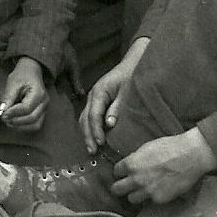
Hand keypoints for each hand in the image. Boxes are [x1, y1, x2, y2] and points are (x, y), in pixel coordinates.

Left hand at [0, 58, 48, 132]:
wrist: (31, 71)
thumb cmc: (22, 75)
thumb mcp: (13, 82)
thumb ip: (8, 97)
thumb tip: (1, 112)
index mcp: (38, 93)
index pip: (26, 108)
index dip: (13, 113)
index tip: (2, 115)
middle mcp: (44, 102)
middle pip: (32, 118)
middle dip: (16, 121)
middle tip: (4, 119)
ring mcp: (45, 109)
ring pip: (35, 125)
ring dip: (20, 126)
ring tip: (8, 122)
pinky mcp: (42, 113)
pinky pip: (35, 124)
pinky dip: (24, 127)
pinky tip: (14, 123)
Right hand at [80, 37, 148, 152]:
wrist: (132, 65)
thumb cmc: (131, 77)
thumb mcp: (127, 92)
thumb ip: (118, 107)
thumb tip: (109, 124)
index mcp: (99, 92)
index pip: (93, 114)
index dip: (95, 130)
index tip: (101, 143)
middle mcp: (93, 95)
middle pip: (85, 118)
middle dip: (88, 135)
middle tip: (93, 151)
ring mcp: (93, 99)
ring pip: (84, 118)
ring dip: (87, 133)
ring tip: (92, 148)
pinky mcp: (97, 102)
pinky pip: (89, 117)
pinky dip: (90, 128)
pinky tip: (95, 138)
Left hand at [111, 128, 216, 204]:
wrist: (190, 156)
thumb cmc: (169, 147)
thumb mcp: (146, 148)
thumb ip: (135, 159)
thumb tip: (131, 164)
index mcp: (131, 164)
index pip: (116, 172)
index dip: (120, 172)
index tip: (123, 173)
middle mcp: (136, 179)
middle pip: (117, 189)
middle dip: (119, 188)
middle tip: (123, 186)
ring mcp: (147, 191)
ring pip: (131, 199)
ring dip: (134, 195)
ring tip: (141, 190)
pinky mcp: (159, 199)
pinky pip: (149, 201)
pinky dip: (151, 197)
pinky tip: (157, 190)